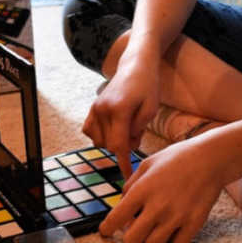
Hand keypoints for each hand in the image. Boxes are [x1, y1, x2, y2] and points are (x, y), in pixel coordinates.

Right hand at [82, 58, 161, 178]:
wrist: (135, 66)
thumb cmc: (148, 87)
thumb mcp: (151, 109)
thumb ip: (137, 130)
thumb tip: (126, 145)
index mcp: (119, 110)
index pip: (119, 145)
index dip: (124, 163)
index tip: (128, 177)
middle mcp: (102, 110)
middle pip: (110, 145)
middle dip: (124, 145)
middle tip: (137, 131)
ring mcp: (95, 109)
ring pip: (100, 141)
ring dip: (113, 140)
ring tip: (127, 126)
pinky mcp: (92, 108)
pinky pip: (90, 132)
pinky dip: (101, 135)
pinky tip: (113, 127)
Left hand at [99, 140, 222, 242]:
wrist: (210, 158)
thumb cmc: (176, 159)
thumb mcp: (147, 164)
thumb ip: (131, 185)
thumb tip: (121, 204)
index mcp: (142, 190)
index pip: (116, 219)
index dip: (107, 229)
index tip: (106, 232)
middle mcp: (157, 206)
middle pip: (132, 241)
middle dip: (130, 238)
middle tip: (135, 230)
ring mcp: (177, 216)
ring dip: (152, 239)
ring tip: (157, 227)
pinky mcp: (195, 223)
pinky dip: (174, 239)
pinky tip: (175, 227)